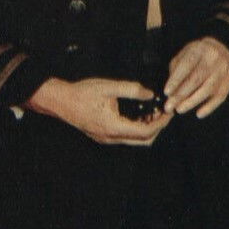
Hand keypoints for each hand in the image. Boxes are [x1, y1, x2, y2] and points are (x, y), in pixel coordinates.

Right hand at [26, 77, 173, 145]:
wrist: (59, 101)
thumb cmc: (82, 93)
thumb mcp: (109, 87)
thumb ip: (132, 90)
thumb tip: (151, 94)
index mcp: (113, 127)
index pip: (145, 132)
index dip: (161, 123)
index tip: (169, 112)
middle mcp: (110, 137)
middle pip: (143, 141)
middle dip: (157, 128)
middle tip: (164, 112)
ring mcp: (105, 138)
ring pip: (134, 140)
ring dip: (147, 128)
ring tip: (153, 112)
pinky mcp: (102, 135)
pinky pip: (124, 137)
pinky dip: (136, 128)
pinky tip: (139, 114)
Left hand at [164, 37, 228, 117]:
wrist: (219, 50)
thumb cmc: (196, 56)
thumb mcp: (183, 56)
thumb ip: (175, 71)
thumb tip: (170, 93)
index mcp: (199, 50)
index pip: (186, 66)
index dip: (176, 80)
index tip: (166, 93)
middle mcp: (214, 58)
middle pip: (196, 79)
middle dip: (181, 95)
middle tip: (169, 106)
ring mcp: (224, 70)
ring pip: (208, 89)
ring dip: (192, 101)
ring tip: (179, 109)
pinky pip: (221, 96)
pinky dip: (210, 107)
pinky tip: (199, 114)